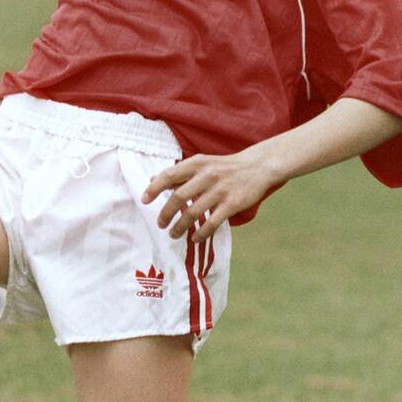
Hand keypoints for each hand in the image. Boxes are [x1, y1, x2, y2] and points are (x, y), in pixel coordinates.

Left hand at [141, 148, 277, 241]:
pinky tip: (195, 238)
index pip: (169, 175)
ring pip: (193, 212)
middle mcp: (207, 175)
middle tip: (160, 224)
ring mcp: (220, 190)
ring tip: (173, 234)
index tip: (144, 200)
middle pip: (179, 197)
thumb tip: (152, 180)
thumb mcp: (201, 163)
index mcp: (196, 164)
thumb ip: (178, 173)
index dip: (154, 188)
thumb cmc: (223, 167)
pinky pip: (212, 222)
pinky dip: (201, 233)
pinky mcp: (232, 204)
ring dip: (180, 226)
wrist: (257, 167)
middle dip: (166, 213)